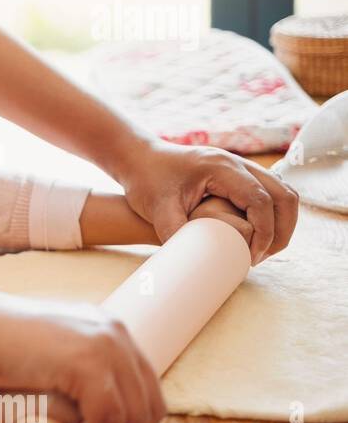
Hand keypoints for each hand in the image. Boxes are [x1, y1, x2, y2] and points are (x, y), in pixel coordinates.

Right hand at [0, 295, 164, 422]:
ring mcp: (105, 345)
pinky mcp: (88, 363)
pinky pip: (109, 420)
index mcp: (108, 328)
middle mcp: (115, 332)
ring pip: (132, 418)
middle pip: (149, 407)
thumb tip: (88, 409)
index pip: (146, 390)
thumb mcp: (47, 351)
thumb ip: (71, 368)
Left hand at [112, 138, 298, 264]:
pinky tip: (256, 235)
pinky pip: (270, 191)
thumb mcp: (158, 210)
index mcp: (221, 168)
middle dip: (281, 230)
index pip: (261, 201)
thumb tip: (196, 264)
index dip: (264, 232)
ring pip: (282, 192)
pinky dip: (273, 214)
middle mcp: (237, 163)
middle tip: (263, 257)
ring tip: (262, 250)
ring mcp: (240, 166)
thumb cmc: (145, 181)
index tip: (252, 257)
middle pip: (283, 195)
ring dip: (282, 222)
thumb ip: (177, 234)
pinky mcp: (238, 173)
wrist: (139, 158)